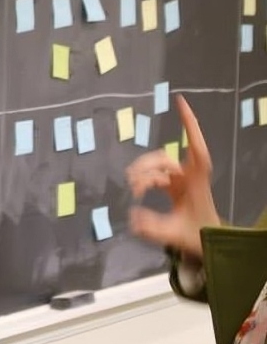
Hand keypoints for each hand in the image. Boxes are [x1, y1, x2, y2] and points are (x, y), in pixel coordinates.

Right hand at [125, 94, 219, 256]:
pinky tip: (137, 191)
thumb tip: (131, 216)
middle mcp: (189, 175)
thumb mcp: (174, 235)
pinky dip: (145, 181)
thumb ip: (151, 228)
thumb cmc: (199, 236)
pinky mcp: (175, 186)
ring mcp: (182, 179)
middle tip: (132, 185)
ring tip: (134, 191)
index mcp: (196, 182)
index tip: (180, 101)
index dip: (189, 124)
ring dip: (143, 175)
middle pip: (163, 159)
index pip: (196, 147)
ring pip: (157, 166)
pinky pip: (156, 175)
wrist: (211, 243)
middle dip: (145, 168)